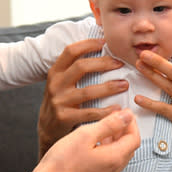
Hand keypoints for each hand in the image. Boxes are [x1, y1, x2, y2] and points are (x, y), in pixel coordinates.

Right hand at [32, 109, 139, 171]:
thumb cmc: (62, 163)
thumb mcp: (86, 135)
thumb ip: (109, 125)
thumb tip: (126, 116)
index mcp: (114, 159)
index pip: (134, 138)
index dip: (131, 123)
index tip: (124, 113)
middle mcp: (113, 171)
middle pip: (129, 148)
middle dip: (125, 131)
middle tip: (115, 118)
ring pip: (118, 156)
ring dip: (116, 140)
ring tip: (104, 128)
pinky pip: (109, 163)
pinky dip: (107, 150)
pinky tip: (94, 143)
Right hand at [38, 38, 128, 155]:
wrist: (47, 128)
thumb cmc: (61, 101)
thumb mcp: (61, 82)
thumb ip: (74, 69)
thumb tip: (100, 48)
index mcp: (55, 72)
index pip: (70, 51)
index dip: (88, 44)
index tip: (105, 43)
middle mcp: (55, 84)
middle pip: (81, 67)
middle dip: (104, 63)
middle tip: (120, 63)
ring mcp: (59, 101)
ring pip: (88, 91)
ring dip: (109, 87)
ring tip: (124, 85)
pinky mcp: (65, 117)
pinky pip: (89, 113)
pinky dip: (106, 111)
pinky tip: (117, 108)